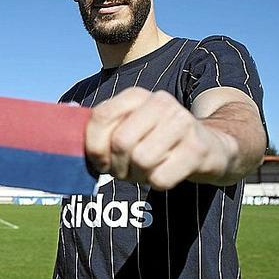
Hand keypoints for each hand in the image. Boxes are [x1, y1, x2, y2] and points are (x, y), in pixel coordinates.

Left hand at [84, 87, 235, 189]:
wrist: (212, 147)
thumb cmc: (158, 140)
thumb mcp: (130, 125)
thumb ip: (100, 123)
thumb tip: (66, 111)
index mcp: (136, 95)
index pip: (100, 117)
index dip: (93, 146)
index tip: (99, 161)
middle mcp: (160, 103)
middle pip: (120, 143)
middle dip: (118, 166)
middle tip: (126, 171)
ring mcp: (183, 124)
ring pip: (141, 161)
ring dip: (138, 176)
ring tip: (146, 171)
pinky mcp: (198, 149)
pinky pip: (161, 177)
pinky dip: (157, 183)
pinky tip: (166, 173)